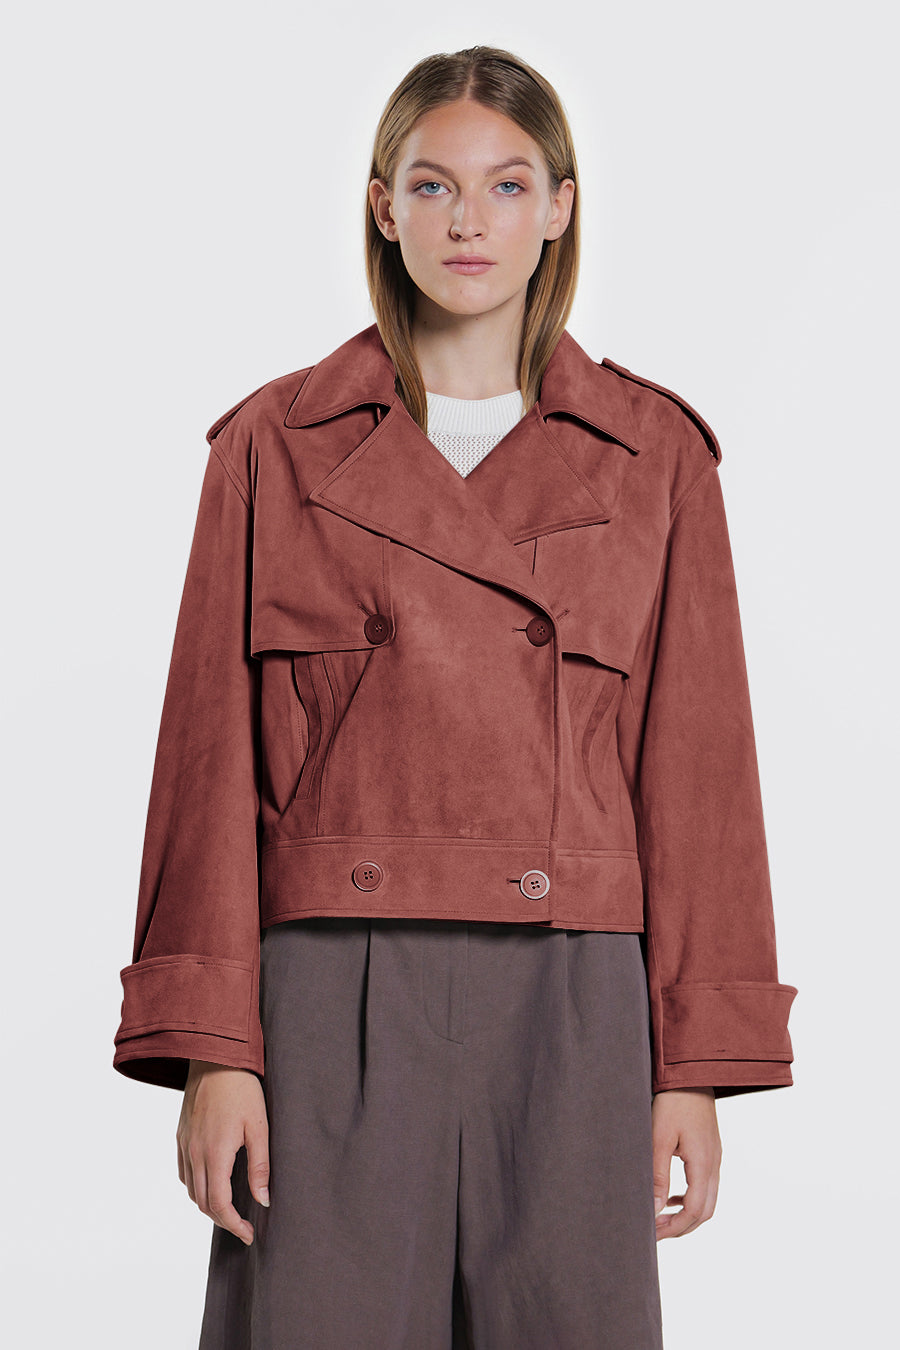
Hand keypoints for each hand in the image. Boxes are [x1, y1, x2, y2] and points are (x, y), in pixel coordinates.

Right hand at [176, 1061, 269, 1245]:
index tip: (248, 1234)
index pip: (218, 1204)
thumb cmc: (242, 1089)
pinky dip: (196, 1186)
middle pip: (202, 1202)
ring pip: (190, 1190)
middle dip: (222, 1220)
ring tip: (229, 1208)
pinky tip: (211, 1182)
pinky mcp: (181, 1135)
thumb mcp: (260, 1126)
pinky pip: (184, 1172)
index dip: (233, 1225)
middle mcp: (194, 1153)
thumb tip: (263, 1200)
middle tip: (242, 1226)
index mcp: (215, 1153)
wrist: (215, 1057)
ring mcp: (184, 1144)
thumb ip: (260, 1166)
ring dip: (207, 1205)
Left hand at [651, 1087, 721, 1238]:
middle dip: (681, 1227)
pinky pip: (705, 1185)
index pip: (694, 1211)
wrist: (691, 1072)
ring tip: (660, 1219)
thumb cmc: (672, 1101)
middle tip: (655, 1233)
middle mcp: (714, 1163)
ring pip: (707, 1200)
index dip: (674, 1228)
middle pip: (705, 1211)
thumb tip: (654, 1210)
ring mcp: (715, 1157)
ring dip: (686, 1214)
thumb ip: (657, 1175)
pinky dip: (689, 1198)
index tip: (653, 1234)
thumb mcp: (659, 1138)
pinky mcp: (710, 1150)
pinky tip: (671, 1197)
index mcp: (703, 1163)